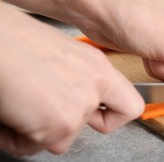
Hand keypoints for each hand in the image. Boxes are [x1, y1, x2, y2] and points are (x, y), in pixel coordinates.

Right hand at [0, 4, 143, 155]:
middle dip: (69, 127)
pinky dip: (15, 137)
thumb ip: (74, 79)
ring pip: (60, 139)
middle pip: (95, 126)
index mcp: (97, 66)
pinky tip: (6, 114)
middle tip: (46, 113)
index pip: (130, 104)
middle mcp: (95, 85)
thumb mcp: (58, 55)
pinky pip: (34, 146)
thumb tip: (63, 97)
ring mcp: (81, 105)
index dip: (112, 117)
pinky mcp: (61, 124)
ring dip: (35, 131)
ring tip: (14, 106)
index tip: (96, 118)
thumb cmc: (12, 39)